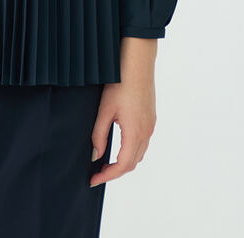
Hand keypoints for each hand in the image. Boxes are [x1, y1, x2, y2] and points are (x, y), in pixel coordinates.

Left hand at [89, 37, 156, 187]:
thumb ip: (99, 134)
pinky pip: (142, 142)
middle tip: (98, 173)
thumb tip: (96, 155)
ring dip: (124, 162)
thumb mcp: (105, 110)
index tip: (93, 180)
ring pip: (139, 153)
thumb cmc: (120, 83)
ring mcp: (150, 125)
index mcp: (135, 132)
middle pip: (132, 163)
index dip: (108, 176)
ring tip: (106, 163)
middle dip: (115, 171)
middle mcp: (146, 132)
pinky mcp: (150, 118)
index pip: (123, 165)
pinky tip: (119, 146)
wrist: (138, 63)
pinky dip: (131, 150)